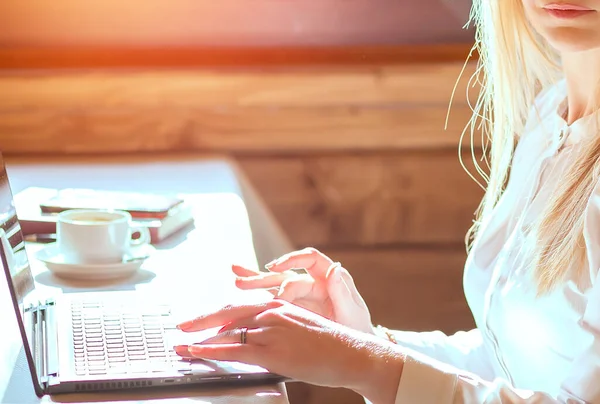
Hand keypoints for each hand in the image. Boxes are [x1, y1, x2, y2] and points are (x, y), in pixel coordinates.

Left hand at [175, 300, 403, 403]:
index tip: (204, 320)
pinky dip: (210, 351)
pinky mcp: (270, 350)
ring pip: (227, 332)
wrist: (350, 353)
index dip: (218, 314)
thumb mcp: (301, 329)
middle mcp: (272, 313)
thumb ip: (278, 331)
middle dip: (202, 320)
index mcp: (280, 305)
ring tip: (183, 346)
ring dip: (200, 339)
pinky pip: (232, 350)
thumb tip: (260, 342)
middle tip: (183, 325)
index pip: (241, 307)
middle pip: (228, 312)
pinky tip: (196, 353)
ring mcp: (270, 330)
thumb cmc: (330, 345)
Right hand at [232, 247, 373, 333]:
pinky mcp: (291, 307)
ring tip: (237, 282)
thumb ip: (342, 292)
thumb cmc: (356, 330)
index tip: (276, 269)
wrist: (355, 350)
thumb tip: (335, 267)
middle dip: (265, 277)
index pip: (309, 259)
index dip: (291, 260)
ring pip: (274, 284)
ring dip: (255, 282)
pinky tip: (237, 278)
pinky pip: (271, 296)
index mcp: (328, 278)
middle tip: (246, 284)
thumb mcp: (353, 314)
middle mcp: (311, 282)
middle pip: (286, 273)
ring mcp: (300, 295)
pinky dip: (255, 289)